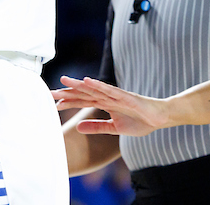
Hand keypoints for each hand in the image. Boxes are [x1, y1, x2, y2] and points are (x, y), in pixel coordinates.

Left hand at [54, 76, 169, 136]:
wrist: (160, 118)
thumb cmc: (140, 121)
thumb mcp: (114, 128)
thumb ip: (97, 126)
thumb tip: (78, 126)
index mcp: (105, 104)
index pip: (83, 101)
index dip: (69, 102)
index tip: (54, 103)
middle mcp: (108, 97)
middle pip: (84, 93)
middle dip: (67, 92)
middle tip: (50, 91)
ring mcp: (116, 96)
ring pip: (94, 89)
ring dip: (79, 85)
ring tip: (64, 80)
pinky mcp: (125, 97)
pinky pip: (110, 90)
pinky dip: (98, 85)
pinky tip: (88, 81)